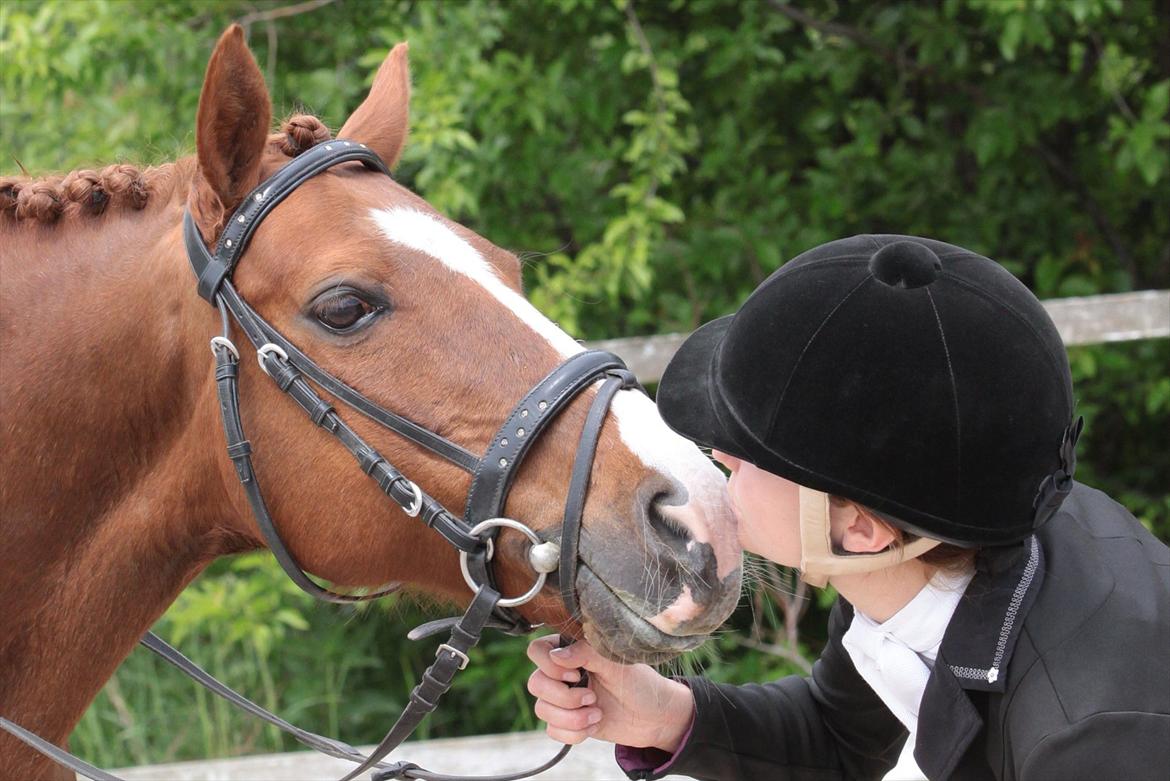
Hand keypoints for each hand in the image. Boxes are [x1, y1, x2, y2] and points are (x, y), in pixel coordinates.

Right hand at [526, 635, 694, 749]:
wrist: (654, 717)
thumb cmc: (639, 683)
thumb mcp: (617, 663)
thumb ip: (586, 652)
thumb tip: (556, 655)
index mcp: (573, 651)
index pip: (537, 651)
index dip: (550, 666)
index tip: (577, 673)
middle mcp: (563, 673)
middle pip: (536, 684)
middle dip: (565, 697)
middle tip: (592, 697)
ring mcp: (564, 698)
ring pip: (542, 710)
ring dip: (572, 718)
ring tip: (597, 714)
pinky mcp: (567, 721)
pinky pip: (552, 730)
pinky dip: (574, 733)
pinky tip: (594, 725)